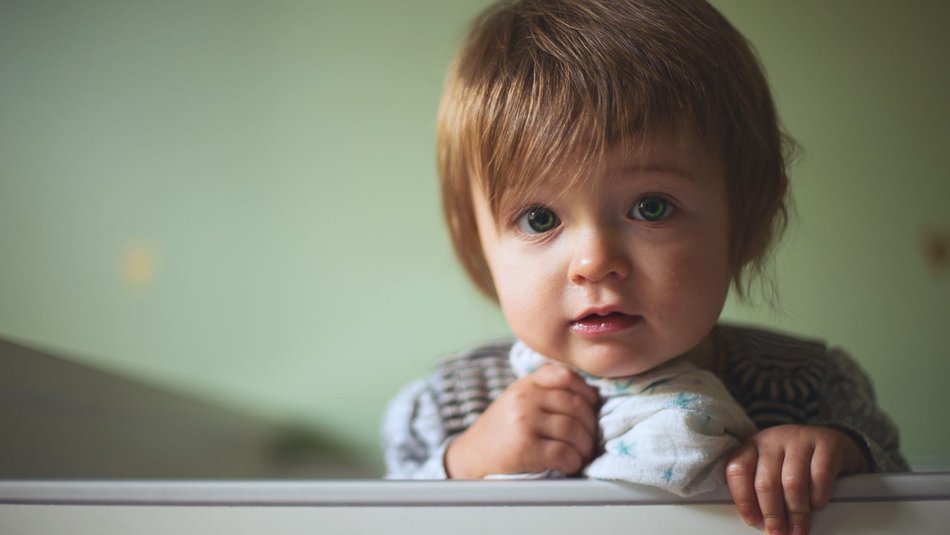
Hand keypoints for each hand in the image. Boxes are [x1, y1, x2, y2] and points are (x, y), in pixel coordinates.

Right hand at [444, 364, 599, 478]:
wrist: (469, 457)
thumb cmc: (499, 432)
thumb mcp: (516, 400)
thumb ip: (543, 391)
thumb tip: (588, 396)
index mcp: (525, 384)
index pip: (565, 376)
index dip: (586, 393)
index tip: (591, 409)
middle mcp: (524, 399)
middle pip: (575, 405)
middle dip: (590, 426)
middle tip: (590, 440)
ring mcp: (524, 422)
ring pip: (573, 429)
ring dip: (584, 447)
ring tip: (581, 455)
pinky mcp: (525, 449)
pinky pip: (564, 453)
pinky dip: (573, 462)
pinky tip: (569, 465)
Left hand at [725, 424, 870, 534]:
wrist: (832, 442)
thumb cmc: (796, 462)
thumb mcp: (772, 468)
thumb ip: (760, 488)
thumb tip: (759, 522)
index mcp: (752, 446)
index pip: (737, 470)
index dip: (743, 499)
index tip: (753, 521)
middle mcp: (772, 439)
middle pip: (766, 482)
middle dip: (772, 514)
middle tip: (778, 533)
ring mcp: (799, 439)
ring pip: (792, 482)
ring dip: (795, 512)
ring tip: (798, 529)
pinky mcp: (826, 444)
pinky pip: (820, 476)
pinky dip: (817, 497)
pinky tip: (817, 506)